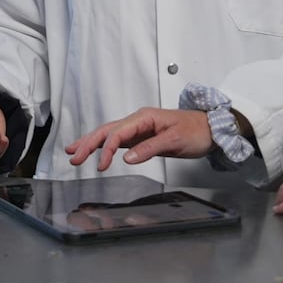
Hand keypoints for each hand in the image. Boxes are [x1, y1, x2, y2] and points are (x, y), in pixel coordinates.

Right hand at [65, 108, 214, 170]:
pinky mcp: (142, 136)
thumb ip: (150, 148)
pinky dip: (104, 145)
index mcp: (145, 117)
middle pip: (107, 130)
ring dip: (91, 142)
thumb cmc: (196, 130)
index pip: (118, 132)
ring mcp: (139, 128)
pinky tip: (94, 150)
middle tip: (72, 156)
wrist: (211, 128)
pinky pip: (118, 139)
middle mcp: (139, 120)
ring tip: (73, 152)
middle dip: (88, 142)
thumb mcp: (175, 140)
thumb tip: (127, 158)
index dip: (106, 149)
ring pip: (109, 134)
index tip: (101, 166)